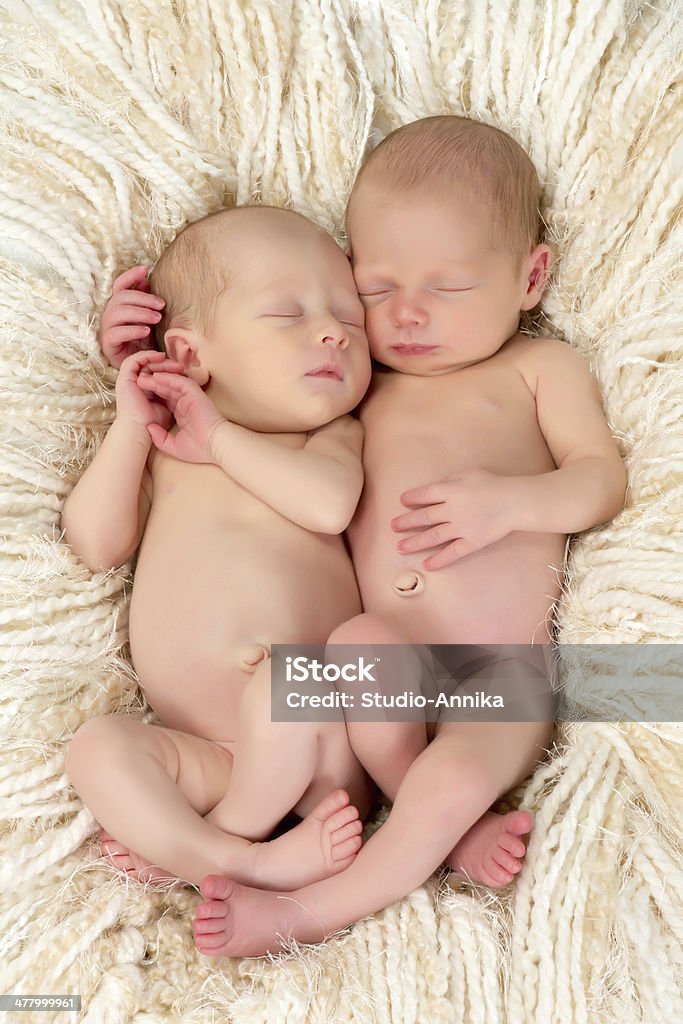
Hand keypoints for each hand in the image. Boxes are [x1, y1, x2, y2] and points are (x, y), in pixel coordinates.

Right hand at [99, 266, 165, 368]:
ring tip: (157, 318)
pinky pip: (116, 333)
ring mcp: (106, 329)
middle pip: (121, 297)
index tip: (145, 269)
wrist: (139, 368)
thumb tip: (146, 280)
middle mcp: (109, 315)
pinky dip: (132, 330)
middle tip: (162, 304)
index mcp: (118, 306)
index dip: (130, 276)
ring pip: (118, 312)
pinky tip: (146, 331)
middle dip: (143, 298)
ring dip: (140, 313)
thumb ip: (145, 302)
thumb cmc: (143, 343)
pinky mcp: (107, 345)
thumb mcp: (148, 320)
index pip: (119, 285)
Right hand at [115, 350, 183, 435]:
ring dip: (159, 360)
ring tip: (173, 363)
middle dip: (167, 365)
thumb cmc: (151, 423)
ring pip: (143, 362)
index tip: (184, 373)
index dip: (170, 373)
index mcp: (143, 392)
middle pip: (150, 368)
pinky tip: (160, 357)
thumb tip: (180, 391)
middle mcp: (134, 385)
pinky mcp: (124, 378)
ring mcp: (128, 381)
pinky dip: (147, 356)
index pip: (156, 376)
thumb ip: (171, 398)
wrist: (138, 429)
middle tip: (181, 367)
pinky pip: (134, 360)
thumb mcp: (166, 407)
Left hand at [138, 373, 225, 463]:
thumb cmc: (200, 449)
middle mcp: (185, 403)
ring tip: (142, 377)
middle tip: (137, 382)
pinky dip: (168, 378)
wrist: (215, 446)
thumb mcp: (173, 445)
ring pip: (171, 384)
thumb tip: (149, 428)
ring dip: (157, 380)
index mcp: (182, 413)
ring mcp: (191, 397)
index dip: (152, 397)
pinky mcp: (195, 394)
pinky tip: (156, 377)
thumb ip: (160, 438)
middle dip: (151, 385)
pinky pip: (180, 382)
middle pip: (166, 390)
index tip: (139, 396)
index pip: (165, 400)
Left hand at [391, 468, 513, 568]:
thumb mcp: (468, 474)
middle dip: (406, 522)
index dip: (411, 498)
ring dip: (415, 543)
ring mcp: (461, 528)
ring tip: (400, 548)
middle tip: (393, 527)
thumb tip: (435, 489)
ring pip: (433, 537)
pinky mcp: (472, 542)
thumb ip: (450, 481)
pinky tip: (427, 565)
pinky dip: (439, 560)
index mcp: (450, 491)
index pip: (424, 495)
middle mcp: (452, 510)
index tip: (402, 501)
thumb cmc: (493, 484)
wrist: (514, 502)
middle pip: (424, 517)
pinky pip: (452, 553)